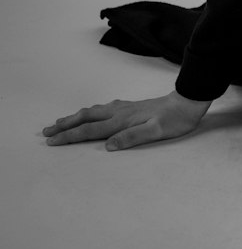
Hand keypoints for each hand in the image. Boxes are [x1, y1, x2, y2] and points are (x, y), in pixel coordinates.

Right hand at [42, 91, 212, 150]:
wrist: (187, 102)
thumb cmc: (174, 120)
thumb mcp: (156, 131)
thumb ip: (132, 137)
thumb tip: (108, 145)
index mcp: (122, 121)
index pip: (90, 130)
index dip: (69, 136)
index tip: (51, 141)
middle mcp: (120, 112)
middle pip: (86, 118)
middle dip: (65, 125)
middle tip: (46, 131)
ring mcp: (125, 108)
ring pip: (93, 112)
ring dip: (75, 117)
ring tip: (61, 122)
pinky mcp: (131, 106)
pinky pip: (103, 109)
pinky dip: (90, 113)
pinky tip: (92, 113)